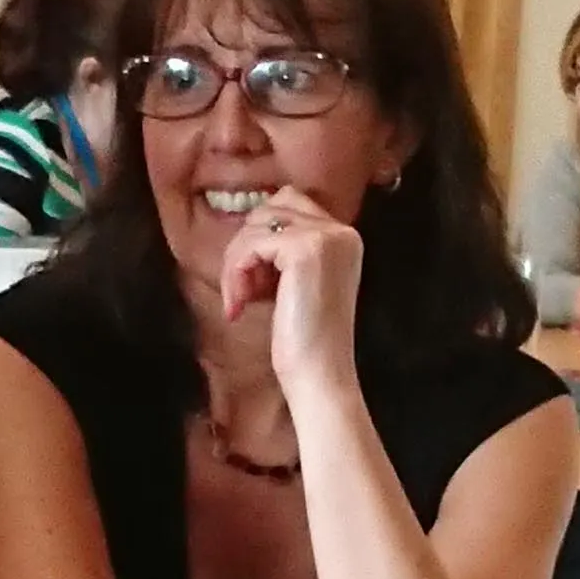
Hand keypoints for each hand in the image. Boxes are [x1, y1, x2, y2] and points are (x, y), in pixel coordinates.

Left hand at [218, 188, 367, 392]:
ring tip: (240, 301)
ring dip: (236, 263)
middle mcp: (341, 231)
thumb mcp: (296, 282)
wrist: (320, 374)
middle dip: (247, 246)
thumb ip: (283, 252)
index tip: (255, 282)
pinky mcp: (305, 249)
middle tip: (244, 290)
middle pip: (271, 208)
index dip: (261, 238)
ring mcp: (326, 238)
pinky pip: (250, 244)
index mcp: (344, 238)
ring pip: (255, 225)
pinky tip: (239, 306)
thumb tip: (247, 231)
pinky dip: (235, 274)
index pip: (289, 204)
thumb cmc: (303, 339)